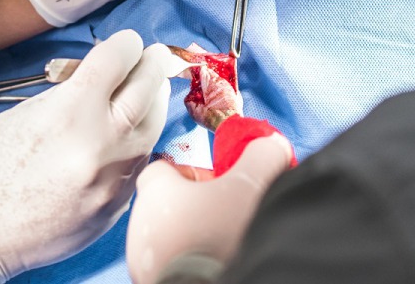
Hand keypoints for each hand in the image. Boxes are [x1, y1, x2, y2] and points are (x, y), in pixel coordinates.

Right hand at [0, 30, 172, 283]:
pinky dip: (137, 143)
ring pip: (152, 128)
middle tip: (150, 59)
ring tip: (145, 93)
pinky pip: (140, 164)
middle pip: (148, 89)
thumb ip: (71, 94)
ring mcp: (114, 179)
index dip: (125, 45)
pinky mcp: (117, 206)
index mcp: (70, 110)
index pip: (118, 59)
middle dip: (150, 68)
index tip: (127, 43)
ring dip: (149, 105)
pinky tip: (127, 135)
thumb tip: (106, 78)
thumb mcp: (25, 114)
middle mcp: (101, 142)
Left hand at [126, 136, 295, 283]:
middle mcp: (140, 224)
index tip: (217, 182)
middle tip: (225, 214)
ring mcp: (142, 257)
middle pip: (166, 203)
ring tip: (220, 243)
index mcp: (154, 191)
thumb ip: (261, 156)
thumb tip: (273, 144)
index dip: (192, 172)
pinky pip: (168, 262)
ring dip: (190, 235)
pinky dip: (187, 259)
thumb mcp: (250, 185)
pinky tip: (212, 261)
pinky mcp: (151, 281)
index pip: (163, 169)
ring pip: (166, 235)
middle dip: (195, 206)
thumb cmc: (222, 236)